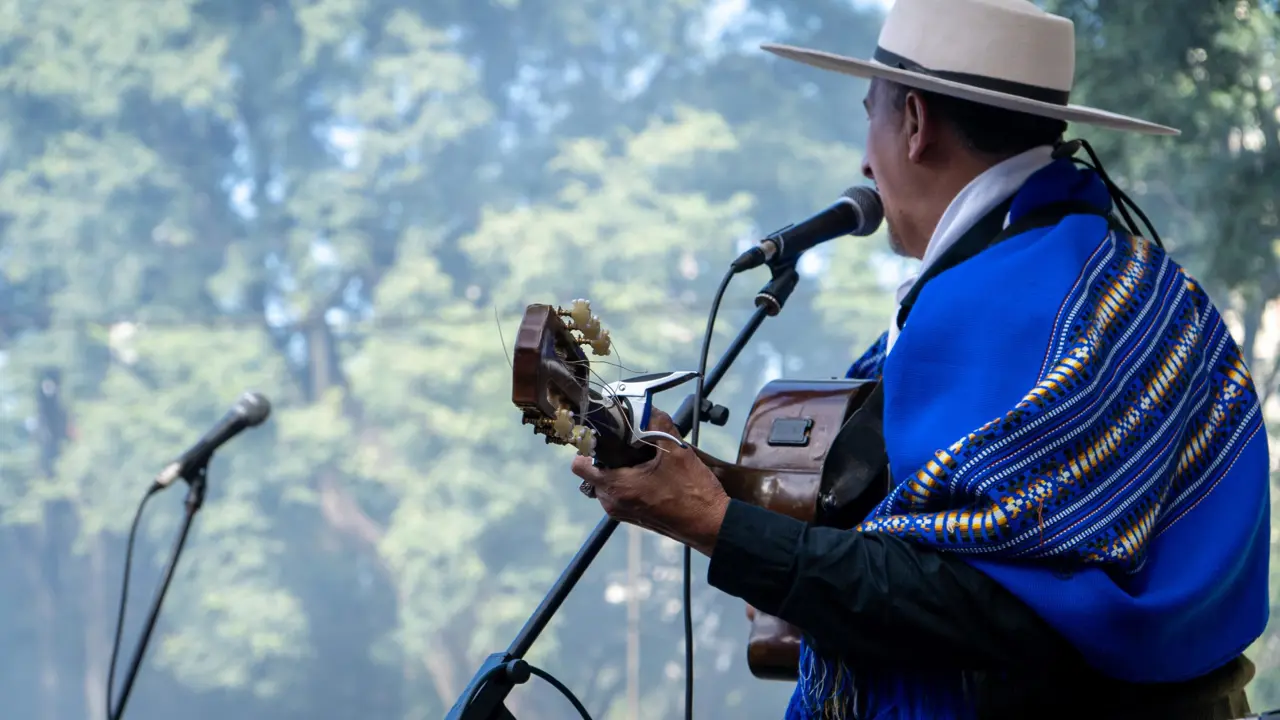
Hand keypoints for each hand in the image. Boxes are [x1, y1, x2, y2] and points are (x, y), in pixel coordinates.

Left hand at [571, 408, 729, 555]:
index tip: (605, 434)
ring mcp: (622, 512)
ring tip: (644, 457)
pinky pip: (620, 494)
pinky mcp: (633, 517)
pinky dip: (628, 482)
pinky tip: (650, 472)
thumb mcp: (677, 452)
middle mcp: (613, 503)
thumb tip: (648, 408)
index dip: (588, 446)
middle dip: (608, 456)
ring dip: (619, 469)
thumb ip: (658, 425)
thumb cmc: (693, 491)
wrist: (711, 525)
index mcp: (617, 487)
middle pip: (594, 472)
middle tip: (631, 443)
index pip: (580, 466)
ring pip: (607, 483)